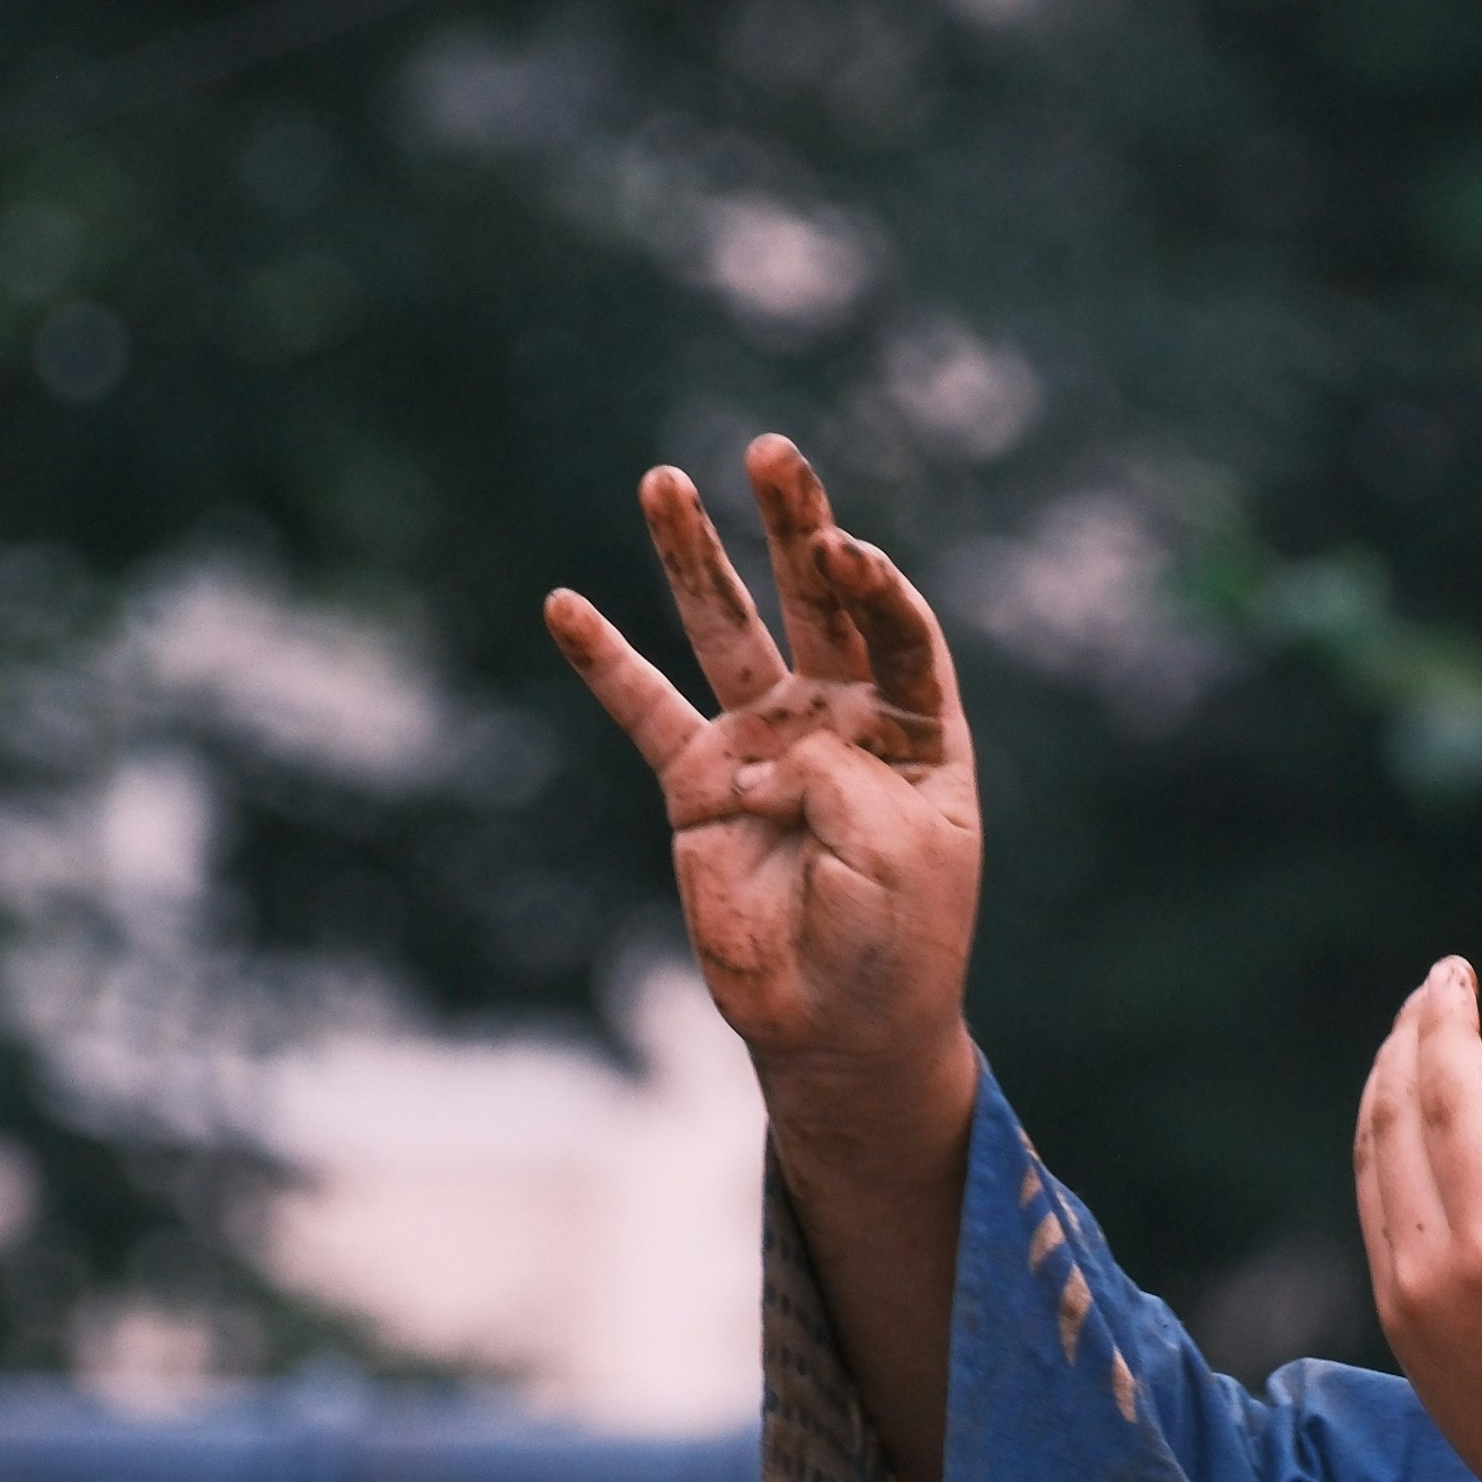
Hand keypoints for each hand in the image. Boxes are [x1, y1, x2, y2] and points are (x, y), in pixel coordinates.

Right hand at [546, 434, 978, 1481]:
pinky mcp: (698, 783)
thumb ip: (838, 785)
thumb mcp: (892, 858)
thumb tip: (766, 747)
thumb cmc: (894, 945)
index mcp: (915, 734)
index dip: (876, 587)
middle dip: (797, 525)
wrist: (838, 1030)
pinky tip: (566, 603)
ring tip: (666, 480)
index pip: (898, 634)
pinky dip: (606, 660)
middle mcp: (841, 722)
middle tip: (774, 451)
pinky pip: (645, 712)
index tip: (848, 554)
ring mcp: (765, 744)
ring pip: (725, 632)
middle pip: (818, 601)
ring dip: (696, 558)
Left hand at [1355, 958, 1481, 1481]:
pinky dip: (1386, 1156)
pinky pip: (1378, 1219)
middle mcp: (1427, 1271)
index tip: (1453, 971)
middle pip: (1390, 1121)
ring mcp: (1402, 1306)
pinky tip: (1408, 1130)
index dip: (1445, 1024)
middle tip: (1431, 993)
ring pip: (1371, 1169)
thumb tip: (1478, 1147)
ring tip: (1412, 1045)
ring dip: (1386, 1096)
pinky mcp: (1399, 1333)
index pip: (1446, 1098)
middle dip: (1405, 1044)